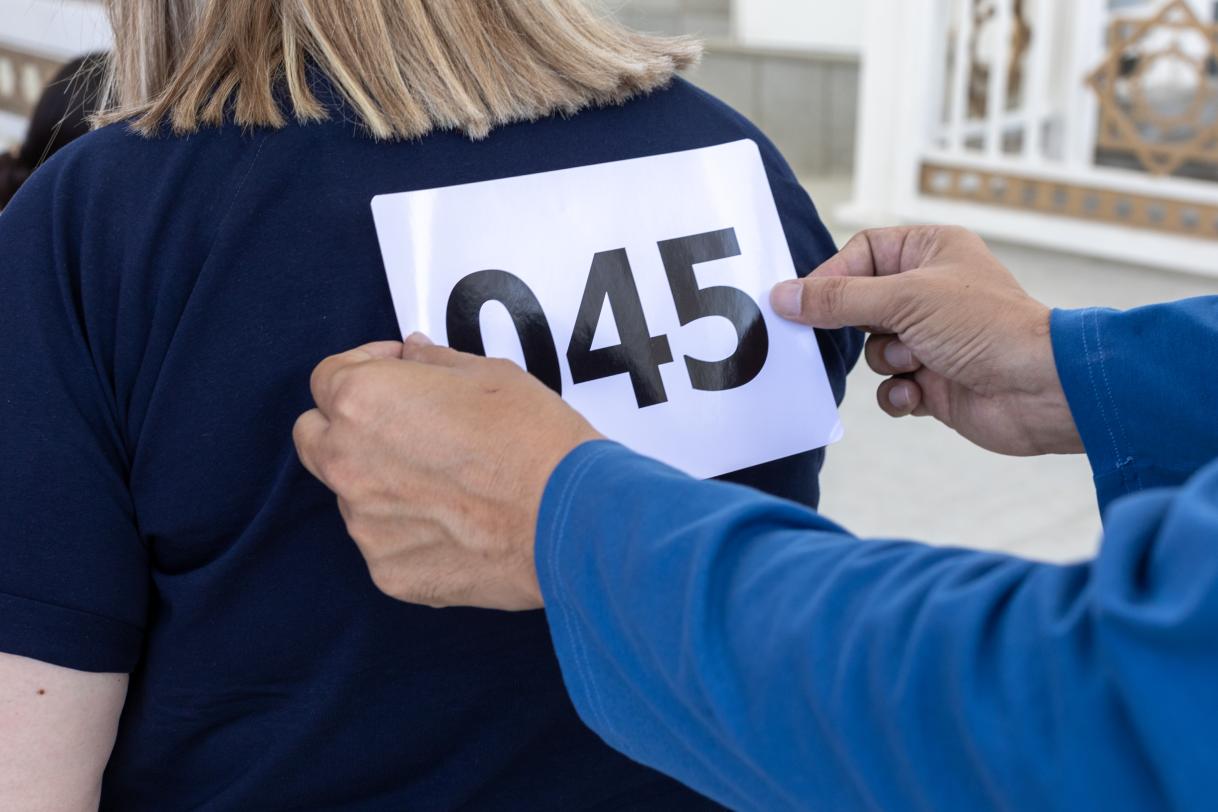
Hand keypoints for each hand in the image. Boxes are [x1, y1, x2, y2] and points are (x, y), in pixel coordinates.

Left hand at [292, 335, 601, 609]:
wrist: (571, 521)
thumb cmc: (535, 440)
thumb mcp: (489, 374)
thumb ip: (433, 363)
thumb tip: (412, 356)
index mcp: (362, 401)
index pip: (328, 376)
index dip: (367, 368)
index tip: (398, 372)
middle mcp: (347, 463)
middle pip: (315, 437)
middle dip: (347, 425)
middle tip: (404, 424)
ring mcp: (364, 525)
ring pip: (353, 494)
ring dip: (382, 481)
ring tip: (449, 482)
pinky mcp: (390, 573)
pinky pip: (386, 542)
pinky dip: (411, 531)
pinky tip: (461, 523)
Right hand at [771, 226, 1081, 456]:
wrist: (1040, 390)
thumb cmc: (988, 327)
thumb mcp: (904, 300)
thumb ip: (838, 299)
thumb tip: (783, 296)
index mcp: (930, 251)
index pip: (860, 253)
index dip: (832, 277)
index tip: (805, 303)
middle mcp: (930, 291)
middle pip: (859, 304)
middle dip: (857, 327)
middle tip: (860, 333)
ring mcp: (931, 338)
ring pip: (872, 349)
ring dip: (888, 361)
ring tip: (919, 362)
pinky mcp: (934, 380)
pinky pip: (890, 386)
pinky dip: (898, 393)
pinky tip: (920, 395)